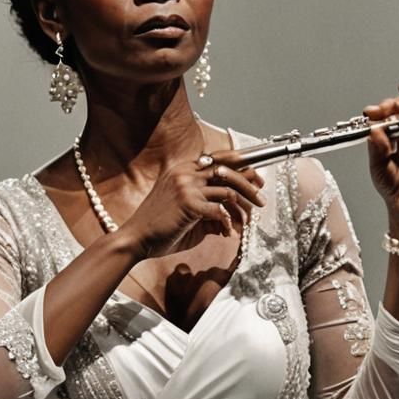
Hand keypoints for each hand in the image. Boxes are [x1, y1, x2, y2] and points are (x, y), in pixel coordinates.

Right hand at [121, 155, 265, 259]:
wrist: (136, 239)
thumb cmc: (160, 227)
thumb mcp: (187, 211)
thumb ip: (209, 207)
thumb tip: (232, 215)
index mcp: (183, 169)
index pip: (219, 160)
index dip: (242, 166)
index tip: (256, 178)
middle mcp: (186, 172)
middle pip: (229, 170)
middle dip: (250, 184)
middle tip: (261, 199)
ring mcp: (187, 186)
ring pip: (229, 189)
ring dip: (243, 206)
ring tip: (248, 220)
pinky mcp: (189, 203)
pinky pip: (220, 209)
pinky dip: (228, 222)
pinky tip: (227, 232)